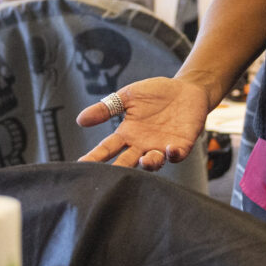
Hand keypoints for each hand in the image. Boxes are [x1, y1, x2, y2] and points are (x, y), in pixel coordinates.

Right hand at [77, 75, 211, 170]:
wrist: (186, 88)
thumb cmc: (155, 93)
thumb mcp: (127, 96)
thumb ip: (106, 108)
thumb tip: (79, 120)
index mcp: (127, 134)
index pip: (107, 148)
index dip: (95, 157)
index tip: (81, 165)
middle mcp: (142, 145)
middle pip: (127, 161)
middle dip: (118, 170)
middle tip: (109, 177)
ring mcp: (161, 146)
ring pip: (152, 162)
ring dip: (148, 164)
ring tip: (143, 161)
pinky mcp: (181, 144)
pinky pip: (176, 154)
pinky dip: (173, 154)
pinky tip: (169, 149)